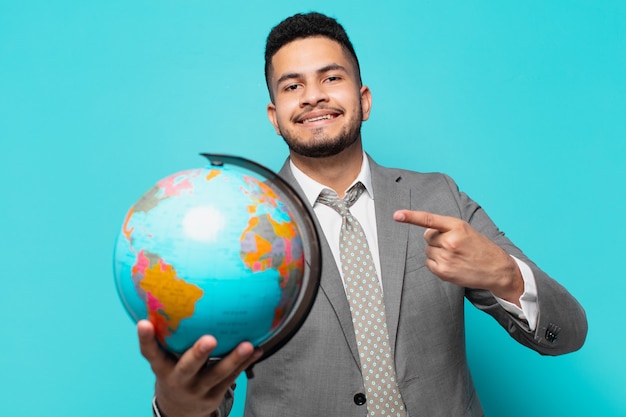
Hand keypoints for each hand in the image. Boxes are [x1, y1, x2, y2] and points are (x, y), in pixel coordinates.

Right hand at [137, 320, 262, 416]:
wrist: (179, 410)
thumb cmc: (174, 370)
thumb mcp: (165, 357)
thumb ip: (168, 333)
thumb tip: (174, 291)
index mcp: (162, 368)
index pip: (150, 353)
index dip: (146, 339)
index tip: (144, 323)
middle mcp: (179, 380)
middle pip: (188, 367)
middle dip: (198, 354)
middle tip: (210, 339)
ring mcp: (198, 389)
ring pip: (217, 374)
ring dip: (234, 359)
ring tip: (248, 345)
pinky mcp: (214, 395)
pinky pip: (232, 377)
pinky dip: (245, 363)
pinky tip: (258, 349)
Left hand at [393, 210, 523, 304]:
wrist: (497, 269)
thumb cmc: (480, 247)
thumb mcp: (466, 230)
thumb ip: (445, 228)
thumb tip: (426, 232)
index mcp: (457, 226)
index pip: (429, 220)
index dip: (410, 217)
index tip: (396, 215)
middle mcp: (450, 241)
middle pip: (427, 237)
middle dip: (436, 240)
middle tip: (454, 245)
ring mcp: (446, 257)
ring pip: (427, 250)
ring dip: (437, 252)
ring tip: (455, 256)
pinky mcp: (443, 271)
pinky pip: (428, 263)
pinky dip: (436, 264)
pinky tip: (451, 265)